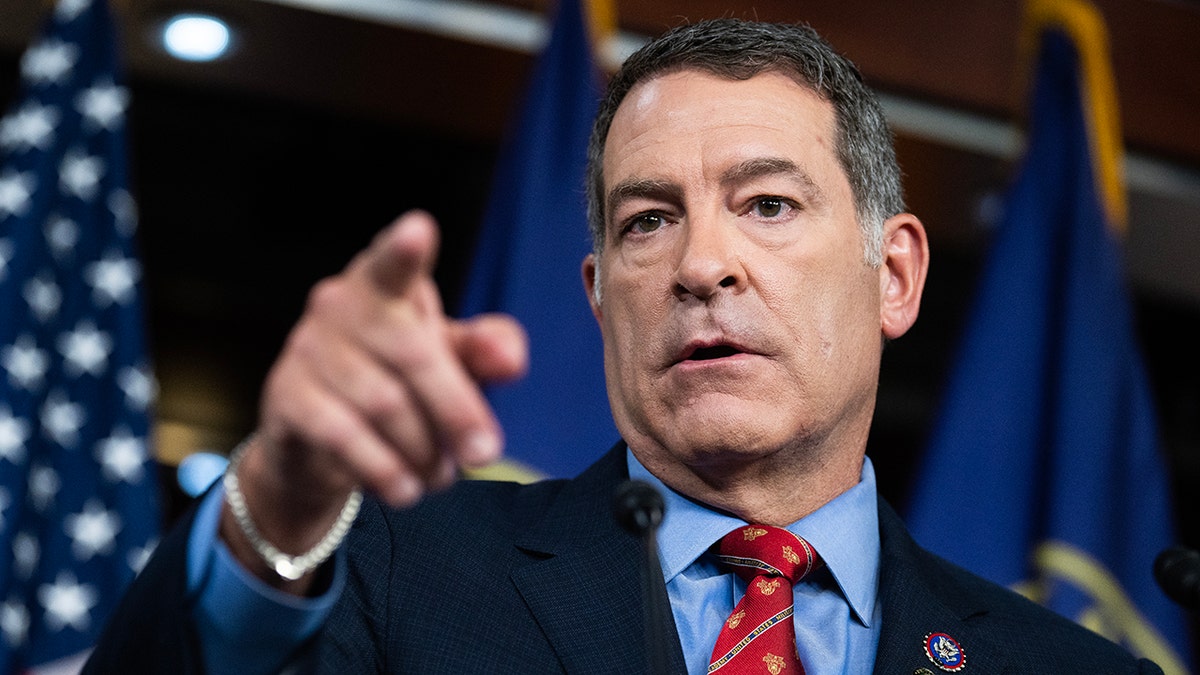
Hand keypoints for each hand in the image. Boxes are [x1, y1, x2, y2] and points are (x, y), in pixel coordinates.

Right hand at [222, 211, 526, 585]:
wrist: (321, 443)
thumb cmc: (400, 380)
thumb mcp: (450, 361)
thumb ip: (485, 351)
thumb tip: (511, 361)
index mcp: (384, 284)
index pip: (393, 263)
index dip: (403, 250)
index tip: (418, 229)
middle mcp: (339, 305)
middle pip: (412, 354)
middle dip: (456, 409)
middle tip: (485, 453)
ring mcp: (306, 348)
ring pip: (383, 403)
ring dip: (423, 449)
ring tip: (442, 476)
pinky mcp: (285, 397)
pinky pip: (342, 436)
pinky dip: (382, 469)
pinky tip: (405, 490)